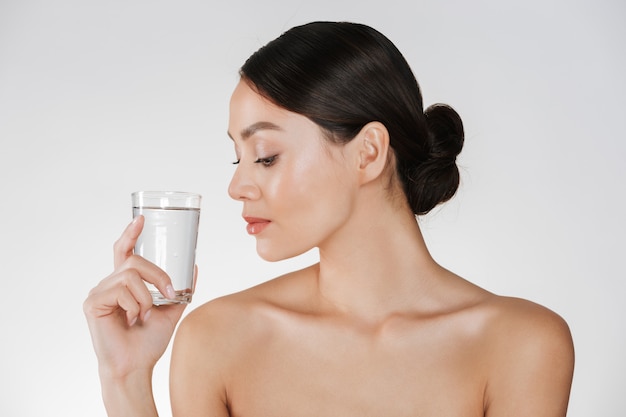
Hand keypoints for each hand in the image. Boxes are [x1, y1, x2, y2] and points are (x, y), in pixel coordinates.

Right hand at [83, 216, 194, 378]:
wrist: (137, 366)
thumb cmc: (149, 341)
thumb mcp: (172, 310)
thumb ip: (180, 289)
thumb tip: (194, 267)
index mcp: (124, 284)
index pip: (124, 252)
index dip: (131, 234)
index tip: (141, 219)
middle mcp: (109, 284)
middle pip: (135, 259)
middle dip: (158, 274)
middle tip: (169, 292)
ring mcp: (99, 292)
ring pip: (130, 274)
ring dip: (147, 296)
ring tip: (145, 314)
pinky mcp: (93, 303)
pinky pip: (121, 290)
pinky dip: (135, 304)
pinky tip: (132, 320)